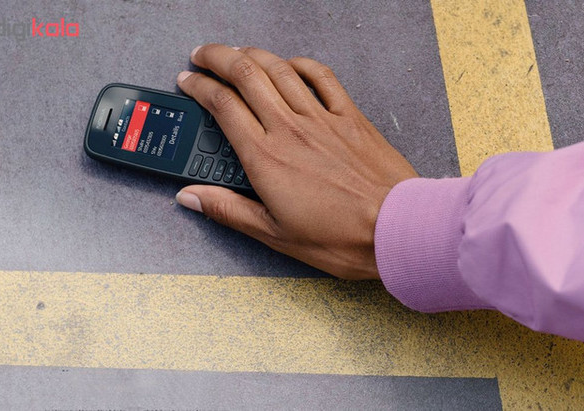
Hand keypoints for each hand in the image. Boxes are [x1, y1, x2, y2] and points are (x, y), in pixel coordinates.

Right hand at [175, 44, 417, 279]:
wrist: (395, 228)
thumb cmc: (342, 237)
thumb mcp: (276, 235)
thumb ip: (229, 210)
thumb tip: (191, 197)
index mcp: (266, 158)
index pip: (222, 106)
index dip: (199, 88)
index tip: (188, 82)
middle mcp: (290, 130)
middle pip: (245, 75)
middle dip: (217, 58)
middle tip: (203, 56)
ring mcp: (322, 119)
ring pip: (280, 70)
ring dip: (253, 54)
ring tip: (237, 52)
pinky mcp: (350, 117)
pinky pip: (323, 77)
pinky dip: (302, 64)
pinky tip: (291, 64)